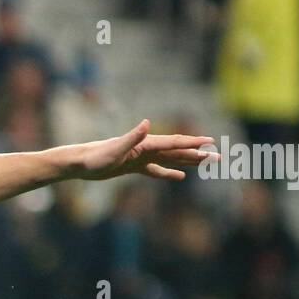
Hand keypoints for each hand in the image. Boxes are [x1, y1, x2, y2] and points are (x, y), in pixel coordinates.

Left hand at [72, 120, 216, 181]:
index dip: (193, 143)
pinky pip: (156, 170)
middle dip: (198, 154)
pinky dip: (168, 172)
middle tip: (219, 157)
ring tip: (206, 163)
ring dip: (188, 161)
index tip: (211, 143)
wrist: (79, 163)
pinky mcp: (133, 167)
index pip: (173, 143)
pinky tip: (180, 176)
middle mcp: (145, 148)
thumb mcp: (114, 149)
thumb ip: (131, 137)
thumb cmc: (94, 157)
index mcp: (145, 144)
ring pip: (170, 159)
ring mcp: (140, 157)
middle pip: (177, 151)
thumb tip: (146, 122)